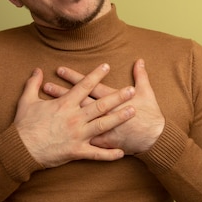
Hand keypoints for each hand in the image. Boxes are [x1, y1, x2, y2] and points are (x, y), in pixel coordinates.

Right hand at [15, 64, 135, 167]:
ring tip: (133, 111)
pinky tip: (122, 152)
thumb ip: (33, 84)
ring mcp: (77, 135)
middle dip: (117, 96)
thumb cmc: (23, 125)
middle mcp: (74, 118)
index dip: (96, 75)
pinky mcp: (77, 151)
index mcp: (64, 104)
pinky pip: (97, 153)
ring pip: (103, 125)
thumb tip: (37, 70)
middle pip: (100, 105)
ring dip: (119, 118)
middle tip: (131, 90)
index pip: (84, 86)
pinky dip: (109, 154)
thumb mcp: (26, 101)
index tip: (107, 66)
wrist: (20, 149)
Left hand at [43, 59, 164, 154]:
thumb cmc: (150, 115)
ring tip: (47, 106)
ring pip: (77, 119)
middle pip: (78, 101)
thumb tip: (139, 60)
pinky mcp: (102, 142)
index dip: (74, 77)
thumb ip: (141, 75)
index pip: (88, 85)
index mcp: (111, 99)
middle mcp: (102, 113)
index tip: (60, 70)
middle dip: (62, 93)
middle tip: (46, 86)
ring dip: (62, 112)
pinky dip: (72, 138)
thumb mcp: (147, 92)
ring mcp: (101, 128)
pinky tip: (57, 135)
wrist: (154, 138)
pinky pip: (84, 140)